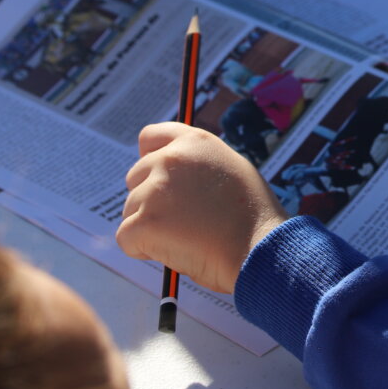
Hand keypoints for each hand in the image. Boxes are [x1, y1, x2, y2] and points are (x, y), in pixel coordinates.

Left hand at [117, 122, 287, 293]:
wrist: (260, 248)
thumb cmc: (253, 217)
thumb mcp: (232, 169)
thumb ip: (199, 165)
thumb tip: (176, 176)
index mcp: (194, 142)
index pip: (150, 136)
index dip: (149, 158)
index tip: (157, 177)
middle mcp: (171, 159)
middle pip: (135, 178)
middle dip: (150, 200)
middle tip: (182, 220)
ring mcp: (155, 190)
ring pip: (131, 210)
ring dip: (150, 226)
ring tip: (187, 237)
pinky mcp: (145, 222)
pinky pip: (126, 238)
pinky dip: (143, 250)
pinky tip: (174, 252)